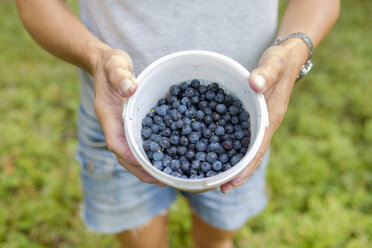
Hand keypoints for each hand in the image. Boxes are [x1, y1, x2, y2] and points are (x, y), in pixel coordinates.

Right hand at [93, 48, 164, 186]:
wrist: (106, 64)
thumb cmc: (110, 64)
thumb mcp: (115, 64)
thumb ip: (120, 75)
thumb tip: (130, 88)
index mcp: (107, 115)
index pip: (115, 141)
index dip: (129, 155)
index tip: (145, 166)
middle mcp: (113, 125)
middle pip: (124, 155)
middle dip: (140, 170)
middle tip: (161, 181)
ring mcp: (121, 127)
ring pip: (131, 154)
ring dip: (146, 167)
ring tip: (166, 177)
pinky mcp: (129, 125)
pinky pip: (138, 144)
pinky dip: (150, 154)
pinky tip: (167, 158)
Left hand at [220, 38, 307, 192]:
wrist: (287, 58)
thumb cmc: (280, 62)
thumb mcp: (274, 65)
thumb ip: (266, 74)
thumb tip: (254, 84)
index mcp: (271, 118)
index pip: (258, 149)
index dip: (246, 167)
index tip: (232, 183)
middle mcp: (266, 124)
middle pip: (252, 155)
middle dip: (238, 172)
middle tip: (220, 188)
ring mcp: (260, 122)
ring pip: (247, 148)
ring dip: (234, 162)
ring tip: (216, 176)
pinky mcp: (253, 116)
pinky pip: (242, 135)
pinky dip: (231, 145)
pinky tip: (216, 148)